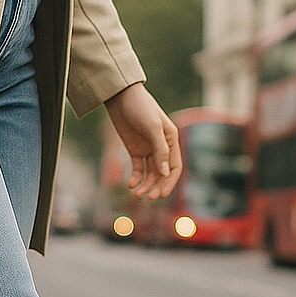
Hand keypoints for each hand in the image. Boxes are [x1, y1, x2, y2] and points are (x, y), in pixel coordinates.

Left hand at [104, 83, 180, 200]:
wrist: (121, 98)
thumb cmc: (140, 108)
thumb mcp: (152, 128)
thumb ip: (160, 150)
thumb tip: (165, 173)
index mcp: (171, 140)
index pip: (175, 167)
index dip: (170, 182)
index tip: (162, 195)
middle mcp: (161, 146)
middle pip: (162, 173)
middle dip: (156, 186)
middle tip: (149, 198)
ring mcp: (148, 149)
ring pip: (150, 173)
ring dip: (145, 185)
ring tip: (137, 195)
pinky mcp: (135, 150)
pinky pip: (138, 169)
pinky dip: (135, 178)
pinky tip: (131, 184)